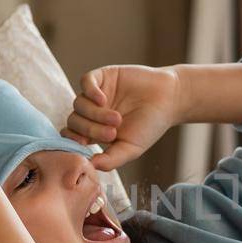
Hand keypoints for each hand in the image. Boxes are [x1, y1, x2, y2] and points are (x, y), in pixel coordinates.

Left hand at [65, 64, 182, 171]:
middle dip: (90, 129)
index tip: (86, 145)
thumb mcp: (130, 148)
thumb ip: (110, 160)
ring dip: (95, 114)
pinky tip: (103, 100)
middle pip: (74, 121)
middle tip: (112, 133)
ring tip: (117, 119)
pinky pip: (86, 82)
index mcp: (94, 130)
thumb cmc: (151, 126)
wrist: (170, 100)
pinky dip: (90, 92)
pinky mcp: (103, 77)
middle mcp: (91, 112)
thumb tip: (89, 166)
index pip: (71, 135)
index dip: (72, 141)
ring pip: (79, 104)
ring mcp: (96, 94)